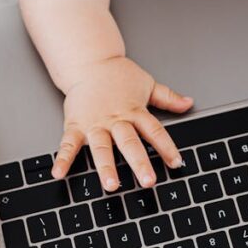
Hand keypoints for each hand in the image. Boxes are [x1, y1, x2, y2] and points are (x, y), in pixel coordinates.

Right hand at [50, 57, 193, 189]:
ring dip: (106, 167)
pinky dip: (63, 159)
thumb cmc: (117, 74)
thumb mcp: (147, 84)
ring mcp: (95, 124)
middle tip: (148, 181)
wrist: (89, 62)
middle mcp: (115, 120)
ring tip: (111, 185)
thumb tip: (188, 103)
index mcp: (134, 111)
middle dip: (139, 163)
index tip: (176, 163)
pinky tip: (59, 174)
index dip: (166, 147)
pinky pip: (68, 144)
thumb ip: (168, 98)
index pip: (154, 131)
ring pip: (102, 148)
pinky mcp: (75, 125)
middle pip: (129, 143)